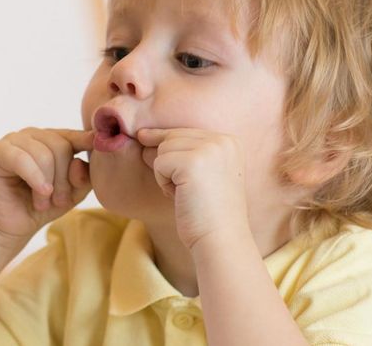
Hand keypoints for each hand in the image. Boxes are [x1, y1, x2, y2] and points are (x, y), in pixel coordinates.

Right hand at [0, 128, 93, 250]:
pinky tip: (41, 192)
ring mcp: (13, 140)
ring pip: (43, 154)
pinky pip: (21, 159)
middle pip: (60, 146)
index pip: (72, 135)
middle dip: (64, 178)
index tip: (98, 143)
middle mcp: (33, 135)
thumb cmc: (41, 205)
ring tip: (43, 201)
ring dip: (48, 184)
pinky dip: (35, 178)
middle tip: (60, 201)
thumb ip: (82, 177)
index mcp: (51, 139)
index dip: (86, 140)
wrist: (10, 226)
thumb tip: (80, 163)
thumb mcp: (71, 193)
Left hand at [136, 128, 248, 250]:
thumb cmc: (206, 212)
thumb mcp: (200, 175)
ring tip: (186, 194)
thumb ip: (181, 153)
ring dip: (165, 174)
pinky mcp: (192, 162)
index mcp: (229, 141)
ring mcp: (209, 149)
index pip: (185, 131)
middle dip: (166, 162)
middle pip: (172, 136)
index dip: (166, 144)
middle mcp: (222, 141)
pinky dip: (163, 182)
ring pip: (163, 149)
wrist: (220, 241)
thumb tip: (142, 136)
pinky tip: (181, 197)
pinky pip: (159, 163)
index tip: (143, 137)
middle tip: (182, 190)